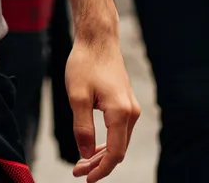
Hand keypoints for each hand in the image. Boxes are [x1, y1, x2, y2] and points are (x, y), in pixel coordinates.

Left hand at [64, 29, 139, 181]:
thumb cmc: (86, 63)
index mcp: (120, 113)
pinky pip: (119, 131)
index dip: (101, 170)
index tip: (86, 179)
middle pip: (118, 150)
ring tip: (81, 163)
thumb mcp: (77, 97)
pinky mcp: (126, 103)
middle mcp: (131, 112)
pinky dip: (106, 142)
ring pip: (119, 142)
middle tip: (77, 172)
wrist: (98, 40)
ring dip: (101, 154)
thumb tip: (86, 154)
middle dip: (98, 164)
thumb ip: (82, 128)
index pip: (114, 153)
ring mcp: (131, 108)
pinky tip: (92, 146)